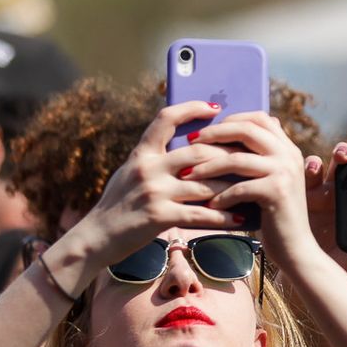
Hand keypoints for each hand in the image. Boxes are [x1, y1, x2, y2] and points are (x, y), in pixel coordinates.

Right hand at [63, 102, 247, 270]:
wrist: (94, 238)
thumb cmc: (117, 205)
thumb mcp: (130, 173)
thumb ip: (155, 160)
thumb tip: (189, 149)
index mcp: (141, 153)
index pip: (166, 118)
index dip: (191, 108)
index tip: (214, 107)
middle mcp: (147, 167)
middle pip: (197, 151)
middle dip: (226, 154)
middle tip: (248, 156)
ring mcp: (153, 191)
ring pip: (204, 184)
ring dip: (230, 187)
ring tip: (251, 188)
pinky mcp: (158, 216)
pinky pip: (200, 214)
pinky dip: (222, 217)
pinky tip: (238, 219)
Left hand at [191, 112, 319, 258]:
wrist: (296, 248)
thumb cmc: (274, 215)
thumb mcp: (271, 180)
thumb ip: (257, 160)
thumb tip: (225, 141)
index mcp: (287, 148)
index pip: (259, 118)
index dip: (232, 119)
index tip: (206, 130)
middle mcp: (289, 155)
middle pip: (247, 129)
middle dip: (214, 134)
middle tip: (190, 143)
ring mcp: (285, 172)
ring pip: (238, 159)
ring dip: (208, 166)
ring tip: (188, 175)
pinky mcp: (277, 192)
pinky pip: (240, 187)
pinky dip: (221, 196)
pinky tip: (209, 205)